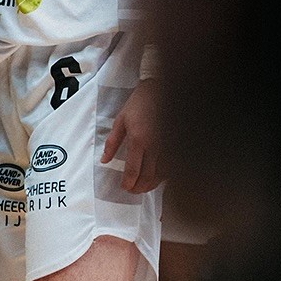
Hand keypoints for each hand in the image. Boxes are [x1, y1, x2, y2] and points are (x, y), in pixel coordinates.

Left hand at [102, 77, 160, 192]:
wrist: (161, 89)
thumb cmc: (139, 103)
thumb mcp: (120, 120)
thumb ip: (112, 142)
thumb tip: (104, 160)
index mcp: (138, 140)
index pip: (133, 169)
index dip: (129, 182)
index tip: (125, 187)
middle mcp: (154, 146)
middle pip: (148, 176)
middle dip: (140, 187)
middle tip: (133, 191)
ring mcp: (167, 146)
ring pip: (161, 174)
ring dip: (152, 184)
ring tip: (143, 187)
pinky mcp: (175, 144)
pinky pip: (171, 165)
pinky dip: (163, 175)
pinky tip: (157, 177)